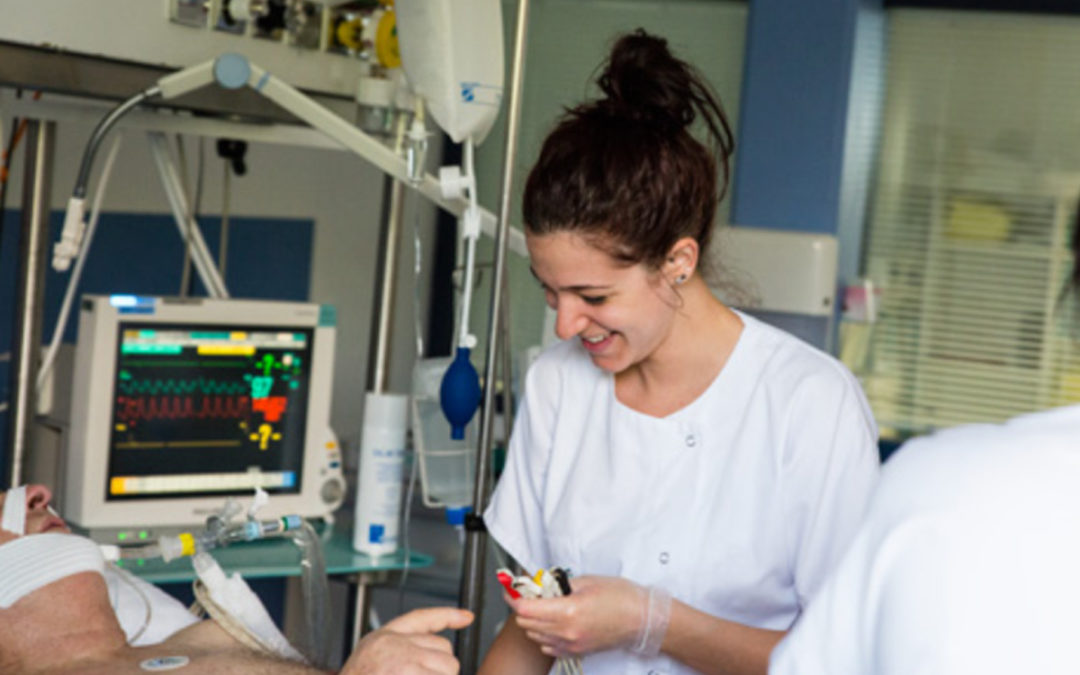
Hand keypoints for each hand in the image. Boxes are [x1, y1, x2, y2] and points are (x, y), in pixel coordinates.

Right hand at [340, 607, 473, 674]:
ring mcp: (404, 663)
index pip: (421, 618)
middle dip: (440, 670)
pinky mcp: (410, 674)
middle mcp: (394, 645)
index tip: (466, 617)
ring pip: (449, 668)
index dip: (447, 615)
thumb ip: (401, 651)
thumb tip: (438, 655)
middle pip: (444, 651)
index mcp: (382, 640)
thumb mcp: (371, 660)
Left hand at [508, 575, 644, 657]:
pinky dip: (543, 633)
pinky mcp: (576, 651)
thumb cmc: (622, 598)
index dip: (514, 596)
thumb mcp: (588, 580)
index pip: (526, 608)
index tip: (510, 588)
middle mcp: (567, 632)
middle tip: (528, 592)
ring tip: (543, 605)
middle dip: (522, 606)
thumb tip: (540, 583)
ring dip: (532, 620)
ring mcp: (571, 644)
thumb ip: (559, 583)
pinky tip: (553, 621)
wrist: (643, 620)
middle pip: (526, 622)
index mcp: (569, 611)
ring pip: (535, 635)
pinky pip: (547, 645)